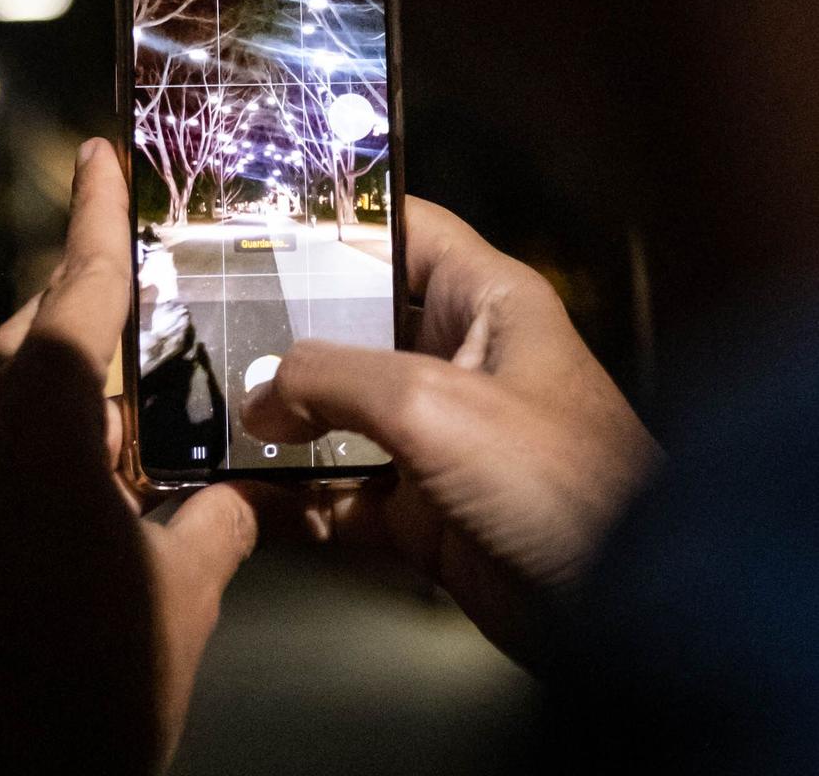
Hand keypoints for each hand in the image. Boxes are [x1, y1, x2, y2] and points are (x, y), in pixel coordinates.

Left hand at [0, 138, 259, 774]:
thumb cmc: (96, 684)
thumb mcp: (184, 585)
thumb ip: (214, 507)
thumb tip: (235, 484)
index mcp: (39, 412)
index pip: (79, 282)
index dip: (95, 211)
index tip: (96, 148)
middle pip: (47, 334)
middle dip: (103, 339)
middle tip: (166, 365)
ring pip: (14, 386)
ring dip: (72, 400)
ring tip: (136, 454)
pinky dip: (37, 439)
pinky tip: (89, 490)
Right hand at [240, 195, 661, 663]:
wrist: (627, 613)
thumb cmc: (548, 476)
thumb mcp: (431, 402)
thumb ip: (332, 380)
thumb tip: (259, 397)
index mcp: (487, 301)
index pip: (404, 231)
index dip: (337, 222)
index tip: (256, 223)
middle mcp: (461, 357)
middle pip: (357, 325)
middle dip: (286, 332)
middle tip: (207, 330)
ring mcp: (443, 437)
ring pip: (343, 414)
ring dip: (283, 423)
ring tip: (207, 418)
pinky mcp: (428, 512)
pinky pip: (347, 492)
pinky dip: (299, 498)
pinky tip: (240, 497)